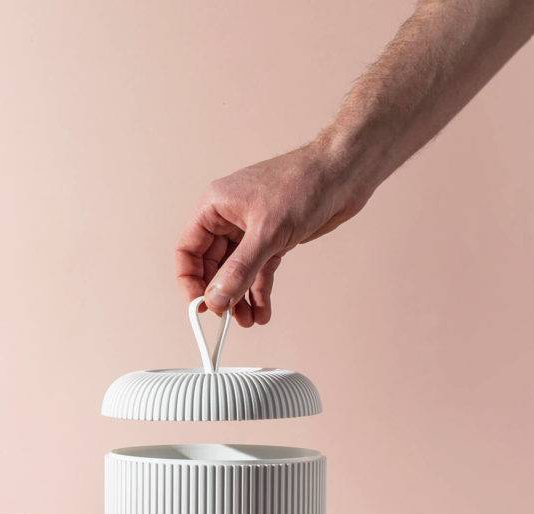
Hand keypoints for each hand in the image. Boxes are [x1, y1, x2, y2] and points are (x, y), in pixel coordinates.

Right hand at [175, 140, 371, 325]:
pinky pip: (259, 270)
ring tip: (249, 321)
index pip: (188, 249)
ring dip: (240, 298)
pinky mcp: (274, 238)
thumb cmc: (303, 183)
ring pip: (237, 272)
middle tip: (228, 318)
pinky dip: (260, 291)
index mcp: (215, 207)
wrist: (344, 172)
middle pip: (211, 265)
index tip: (200, 306)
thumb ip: (239, 270)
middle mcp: (229, 218)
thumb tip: (216, 299)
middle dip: (220, 294)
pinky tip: (263, 311)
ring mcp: (251, 229)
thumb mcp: (266, 233)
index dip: (190, 280)